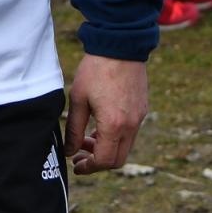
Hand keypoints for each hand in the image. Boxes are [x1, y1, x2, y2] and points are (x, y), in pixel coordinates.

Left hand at [66, 54, 148, 174]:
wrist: (119, 45)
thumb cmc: (95, 70)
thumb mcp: (78, 99)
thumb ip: (73, 128)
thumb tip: (69, 150)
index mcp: (114, 125)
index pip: (105, 161)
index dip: (89, 167)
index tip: (76, 163)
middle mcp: (131, 125)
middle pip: (118, 160)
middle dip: (98, 161)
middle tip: (80, 154)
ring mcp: (139, 117)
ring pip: (125, 147)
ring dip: (106, 148)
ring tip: (86, 137)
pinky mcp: (142, 109)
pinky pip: (130, 132)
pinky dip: (115, 136)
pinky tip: (100, 124)